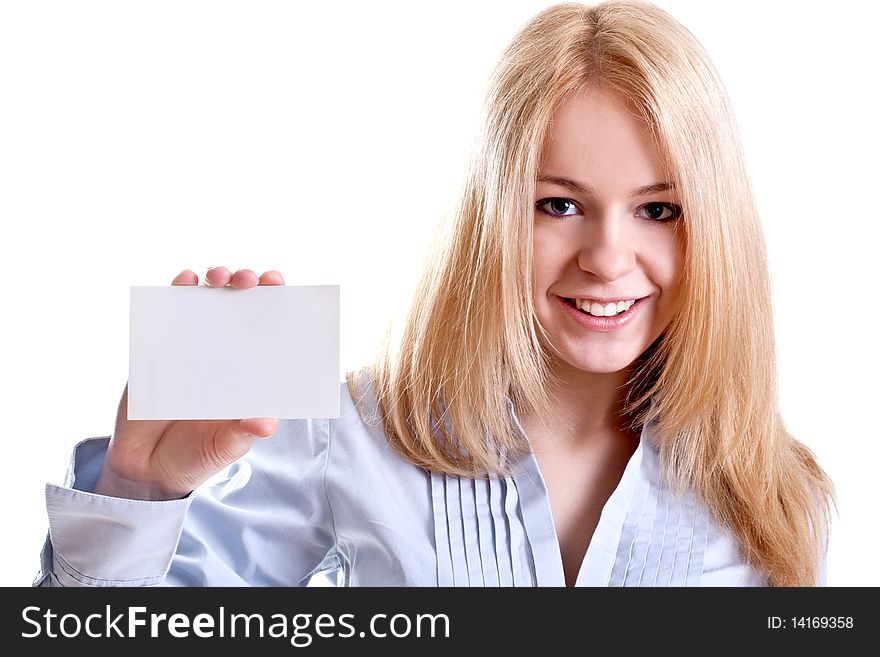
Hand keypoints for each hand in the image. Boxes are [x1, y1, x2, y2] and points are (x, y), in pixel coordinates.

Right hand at [95, 267, 285, 499]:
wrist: (145, 470)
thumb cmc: (197, 456)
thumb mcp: (225, 448)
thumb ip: (242, 434)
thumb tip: (266, 423)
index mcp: (250, 374)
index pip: (269, 331)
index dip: (277, 305)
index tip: (279, 286)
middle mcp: (226, 355)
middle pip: (241, 307)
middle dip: (247, 285)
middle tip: (249, 280)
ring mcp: (193, 348)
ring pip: (208, 303)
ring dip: (215, 281)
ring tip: (219, 277)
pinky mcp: (161, 350)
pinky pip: (170, 314)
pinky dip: (177, 292)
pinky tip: (184, 280)